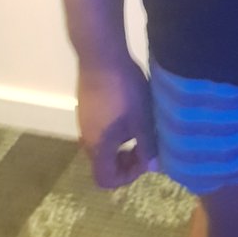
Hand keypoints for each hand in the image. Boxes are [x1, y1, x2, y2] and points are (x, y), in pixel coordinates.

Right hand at [77, 57, 157, 187]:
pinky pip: (100, 128)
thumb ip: (148, 145)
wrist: (102, 56)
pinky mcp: (86, 105)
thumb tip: (154, 167)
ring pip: (103, 144)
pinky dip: (115, 129)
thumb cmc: (124, 91)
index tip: (145, 159)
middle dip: (127, 160)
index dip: (128, 177)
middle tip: (146, 145)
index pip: (106, 180)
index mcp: (98, 147)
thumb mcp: (141, 119)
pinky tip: (130, 109)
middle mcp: (86, 138)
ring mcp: (84, 121)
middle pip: (104, 163)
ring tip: (140, 125)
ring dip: (122, 143)